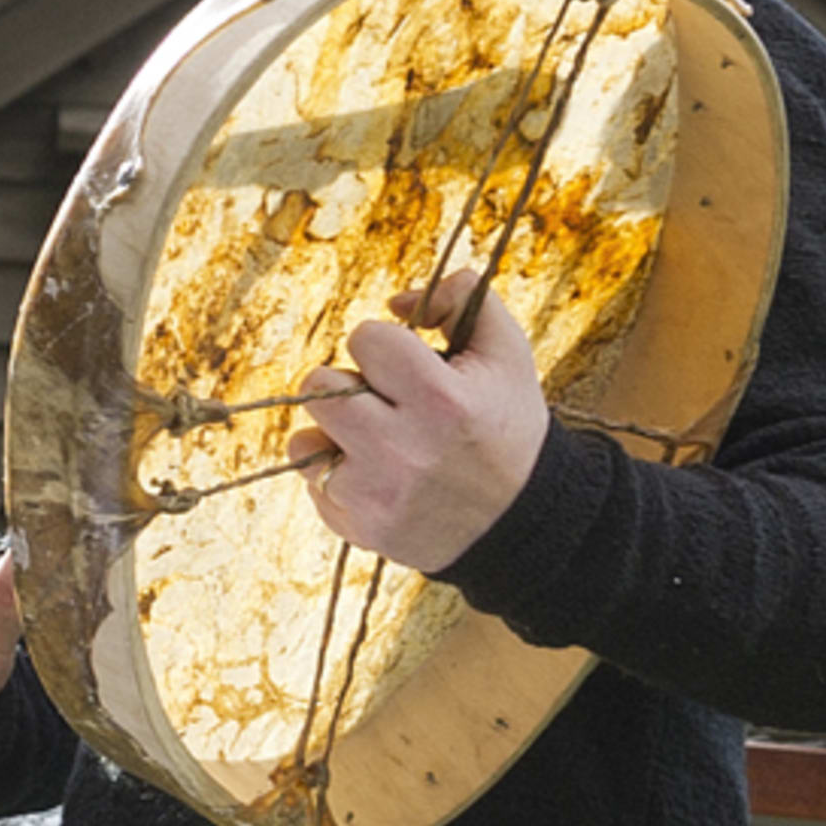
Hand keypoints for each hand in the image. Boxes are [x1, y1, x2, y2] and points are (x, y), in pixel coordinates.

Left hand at [293, 270, 547, 575]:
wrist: (521, 521)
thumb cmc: (508, 427)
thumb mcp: (506, 352)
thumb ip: (462, 296)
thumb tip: (396, 302)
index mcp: (441, 400)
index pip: (364, 339)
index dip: (383, 345)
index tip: (405, 367)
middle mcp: (403, 449)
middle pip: (320, 385)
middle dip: (348, 383)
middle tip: (383, 400)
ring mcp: (377, 495)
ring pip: (304, 437)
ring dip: (335, 431)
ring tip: (376, 438)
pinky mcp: (360, 529)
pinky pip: (311, 483)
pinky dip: (335, 474)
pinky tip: (376, 474)